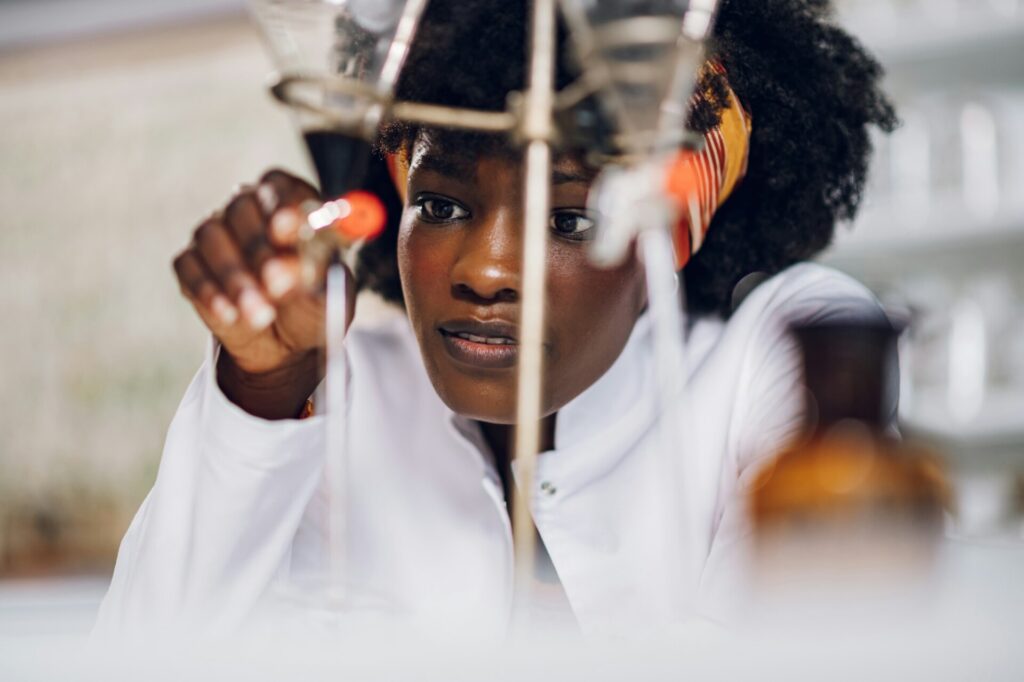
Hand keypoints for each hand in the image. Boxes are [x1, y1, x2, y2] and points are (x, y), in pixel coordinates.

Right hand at [172, 169, 353, 417]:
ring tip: (262, 315)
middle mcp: (249, 209)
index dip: (282, 204)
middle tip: (277, 285)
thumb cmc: (313, 302)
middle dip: (259, 249)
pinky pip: (189, 266)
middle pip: (241, 207)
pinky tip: (232, 315)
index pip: (280, 186)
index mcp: (292, 205)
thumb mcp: (328, 291)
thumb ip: (314, 275)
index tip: (286, 231)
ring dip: (236, 278)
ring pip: (211, 236)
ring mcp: (217, 233)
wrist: (287, 340)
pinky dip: (209, 292)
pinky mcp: (192, 263)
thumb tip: (286, 272)